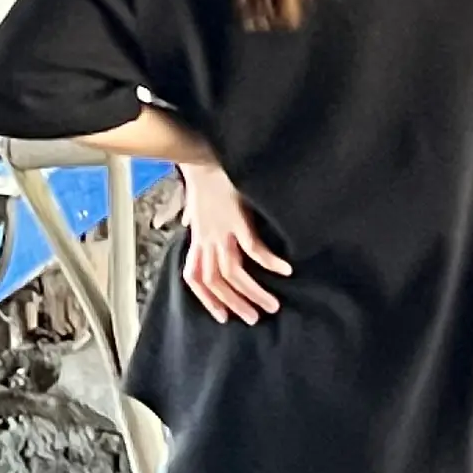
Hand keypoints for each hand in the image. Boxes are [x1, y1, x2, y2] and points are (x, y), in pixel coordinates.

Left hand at [180, 160, 289, 325]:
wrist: (201, 154)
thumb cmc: (202, 176)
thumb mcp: (194, 200)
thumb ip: (194, 215)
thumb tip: (188, 218)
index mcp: (197, 237)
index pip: (194, 276)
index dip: (206, 299)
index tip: (222, 316)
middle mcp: (207, 238)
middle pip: (216, 281)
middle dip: (235, 303)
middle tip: (255, 318)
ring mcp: (221, 230)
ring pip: (233, 272)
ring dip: (253, 292)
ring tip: (272, 304)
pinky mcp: (237, 218)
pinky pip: (253, 248)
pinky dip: (269, 262)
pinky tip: (285, 270)